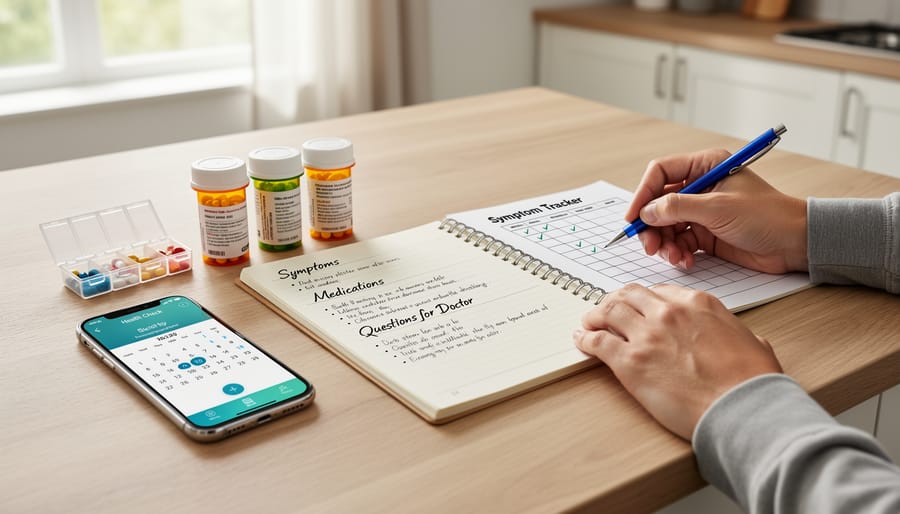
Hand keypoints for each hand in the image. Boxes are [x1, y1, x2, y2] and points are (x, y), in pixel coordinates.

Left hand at [573, 283, 781, 439]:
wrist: (742, 409)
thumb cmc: (752, 382)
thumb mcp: (753, 343)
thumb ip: (738, 334)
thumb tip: (744, 339)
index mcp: (697, 304)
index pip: (659, 292)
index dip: (643, 299)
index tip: (636, 306)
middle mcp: (668, 313)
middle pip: (629, 295)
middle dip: (614, 300)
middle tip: (606, 310)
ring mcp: (647, 335)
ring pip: (608, 311)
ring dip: (595, 315)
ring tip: (588, 322)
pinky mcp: (630, 362)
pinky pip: (597, 341)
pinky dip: (585, 338)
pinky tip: (581, 340)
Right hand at [626, 149, 807, 273]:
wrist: (795, 243)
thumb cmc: (767, 216)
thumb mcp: (718, 208)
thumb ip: (678, 207)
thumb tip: (646, 212)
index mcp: (705, 166)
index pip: (660, 173)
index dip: (643, 194)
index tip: (633, 218)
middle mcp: (700, 186)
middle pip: (658, 202)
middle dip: (651, 225)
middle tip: (650, 245)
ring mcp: (702, 211)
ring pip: (666, 225)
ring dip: (664, 243)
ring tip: (673, 257)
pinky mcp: (706, 234)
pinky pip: (679, 242)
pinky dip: (677, 253)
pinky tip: (685, 261)